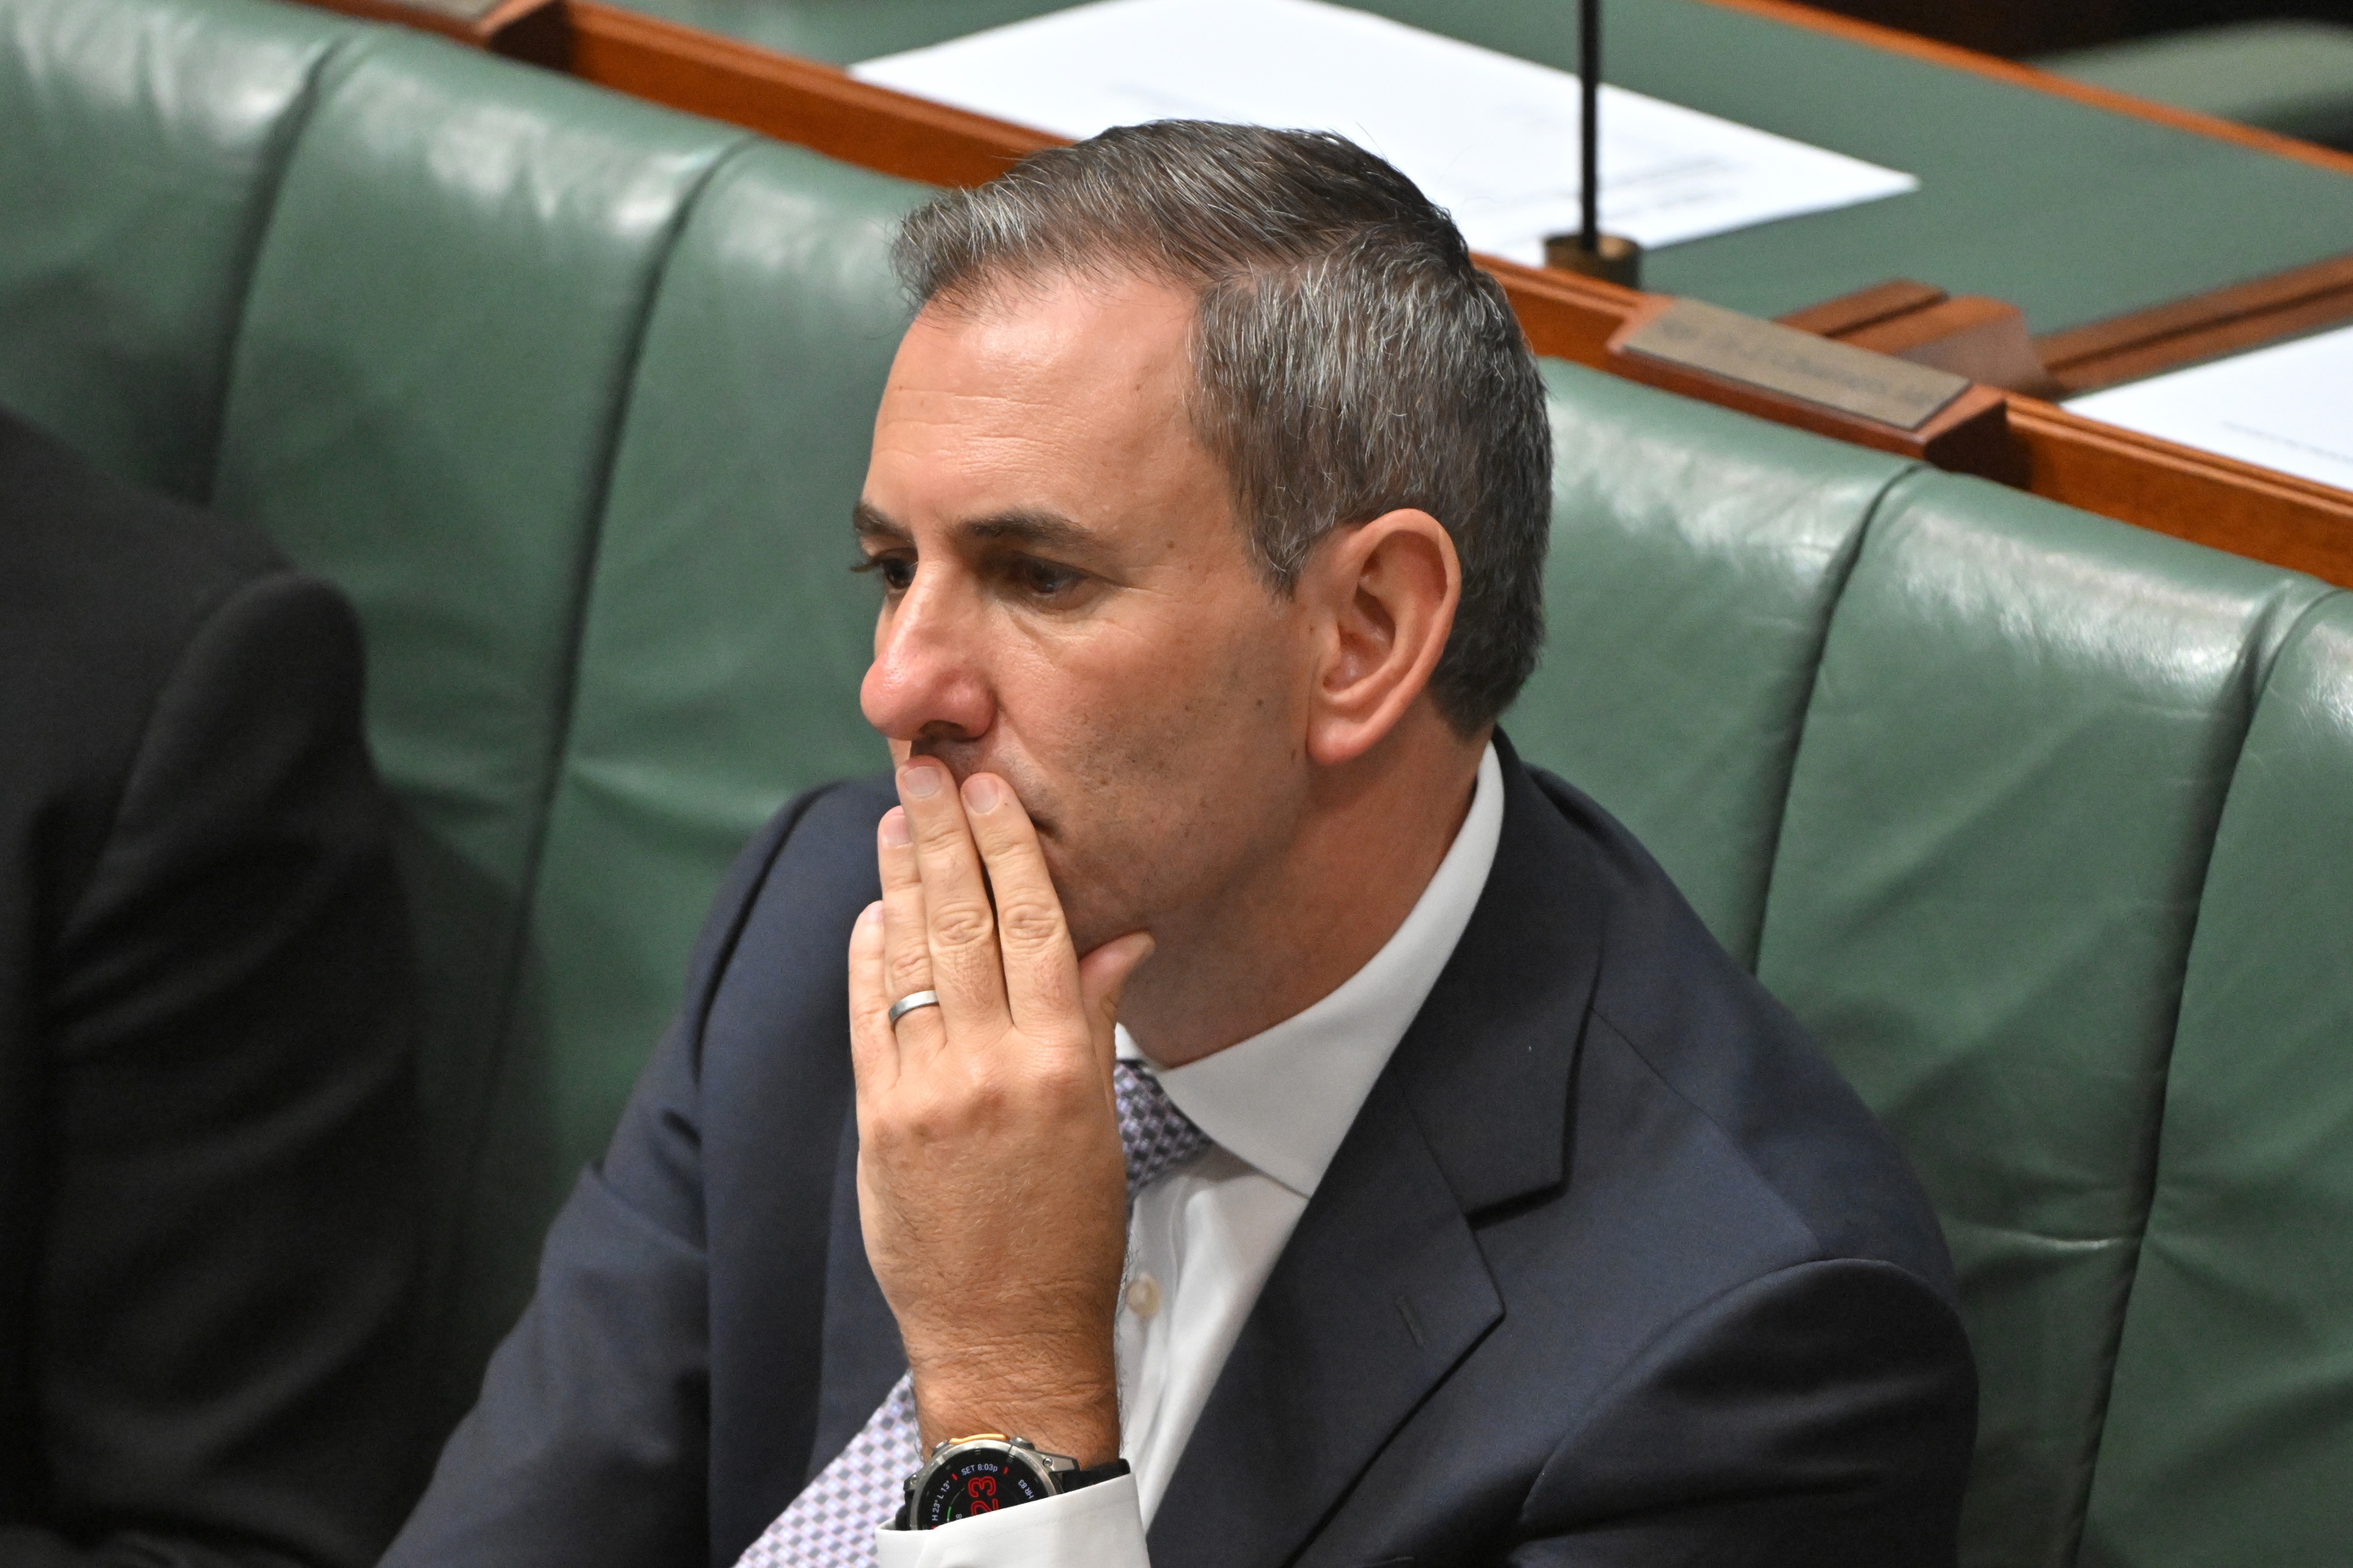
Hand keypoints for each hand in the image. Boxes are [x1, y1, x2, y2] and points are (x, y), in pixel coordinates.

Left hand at [848, 759, 1152, 1467]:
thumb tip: (1117, 937)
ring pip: (909, 958)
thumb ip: (1095, 1019)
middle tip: (920, 770)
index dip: (1006, 848)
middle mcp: (993, 1068)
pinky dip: (869, 957)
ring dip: (898, 880)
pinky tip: (874, 912)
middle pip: (963, 922)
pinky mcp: (878, 1124)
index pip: (1034, 924)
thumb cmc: (1069, 1236)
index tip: (986, 789)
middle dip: (939, 837)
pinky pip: (869, 1018)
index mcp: (1063, 1063)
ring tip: (892, 820)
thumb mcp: (1100, 1124)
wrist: (1007, 1338)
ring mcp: (926, 1094)